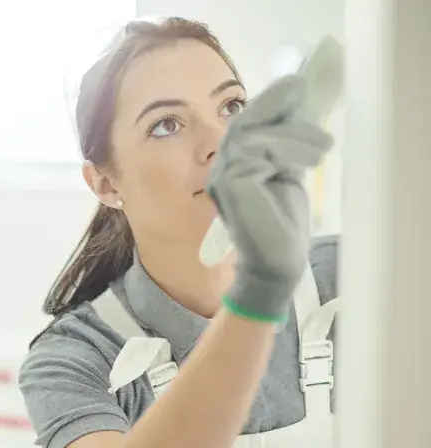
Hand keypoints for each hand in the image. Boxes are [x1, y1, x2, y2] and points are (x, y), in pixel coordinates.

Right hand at [205, 74, 334, 322]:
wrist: (277, 263)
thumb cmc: (283, 224)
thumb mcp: (288, 173)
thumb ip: (286, 145)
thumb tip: (297, 108)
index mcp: (232, 166)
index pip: (246, 125)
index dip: (269, 102)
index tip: (297, 86)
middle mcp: (220, 170)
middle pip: (245, 124)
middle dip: (277, 107)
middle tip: (306, 96)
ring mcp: (221, 179)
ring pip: (253, 137)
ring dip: (293, 135)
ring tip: (324, 148)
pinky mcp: (231, 186)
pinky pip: (256, 153)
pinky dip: (285, 152)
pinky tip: (308, 162)